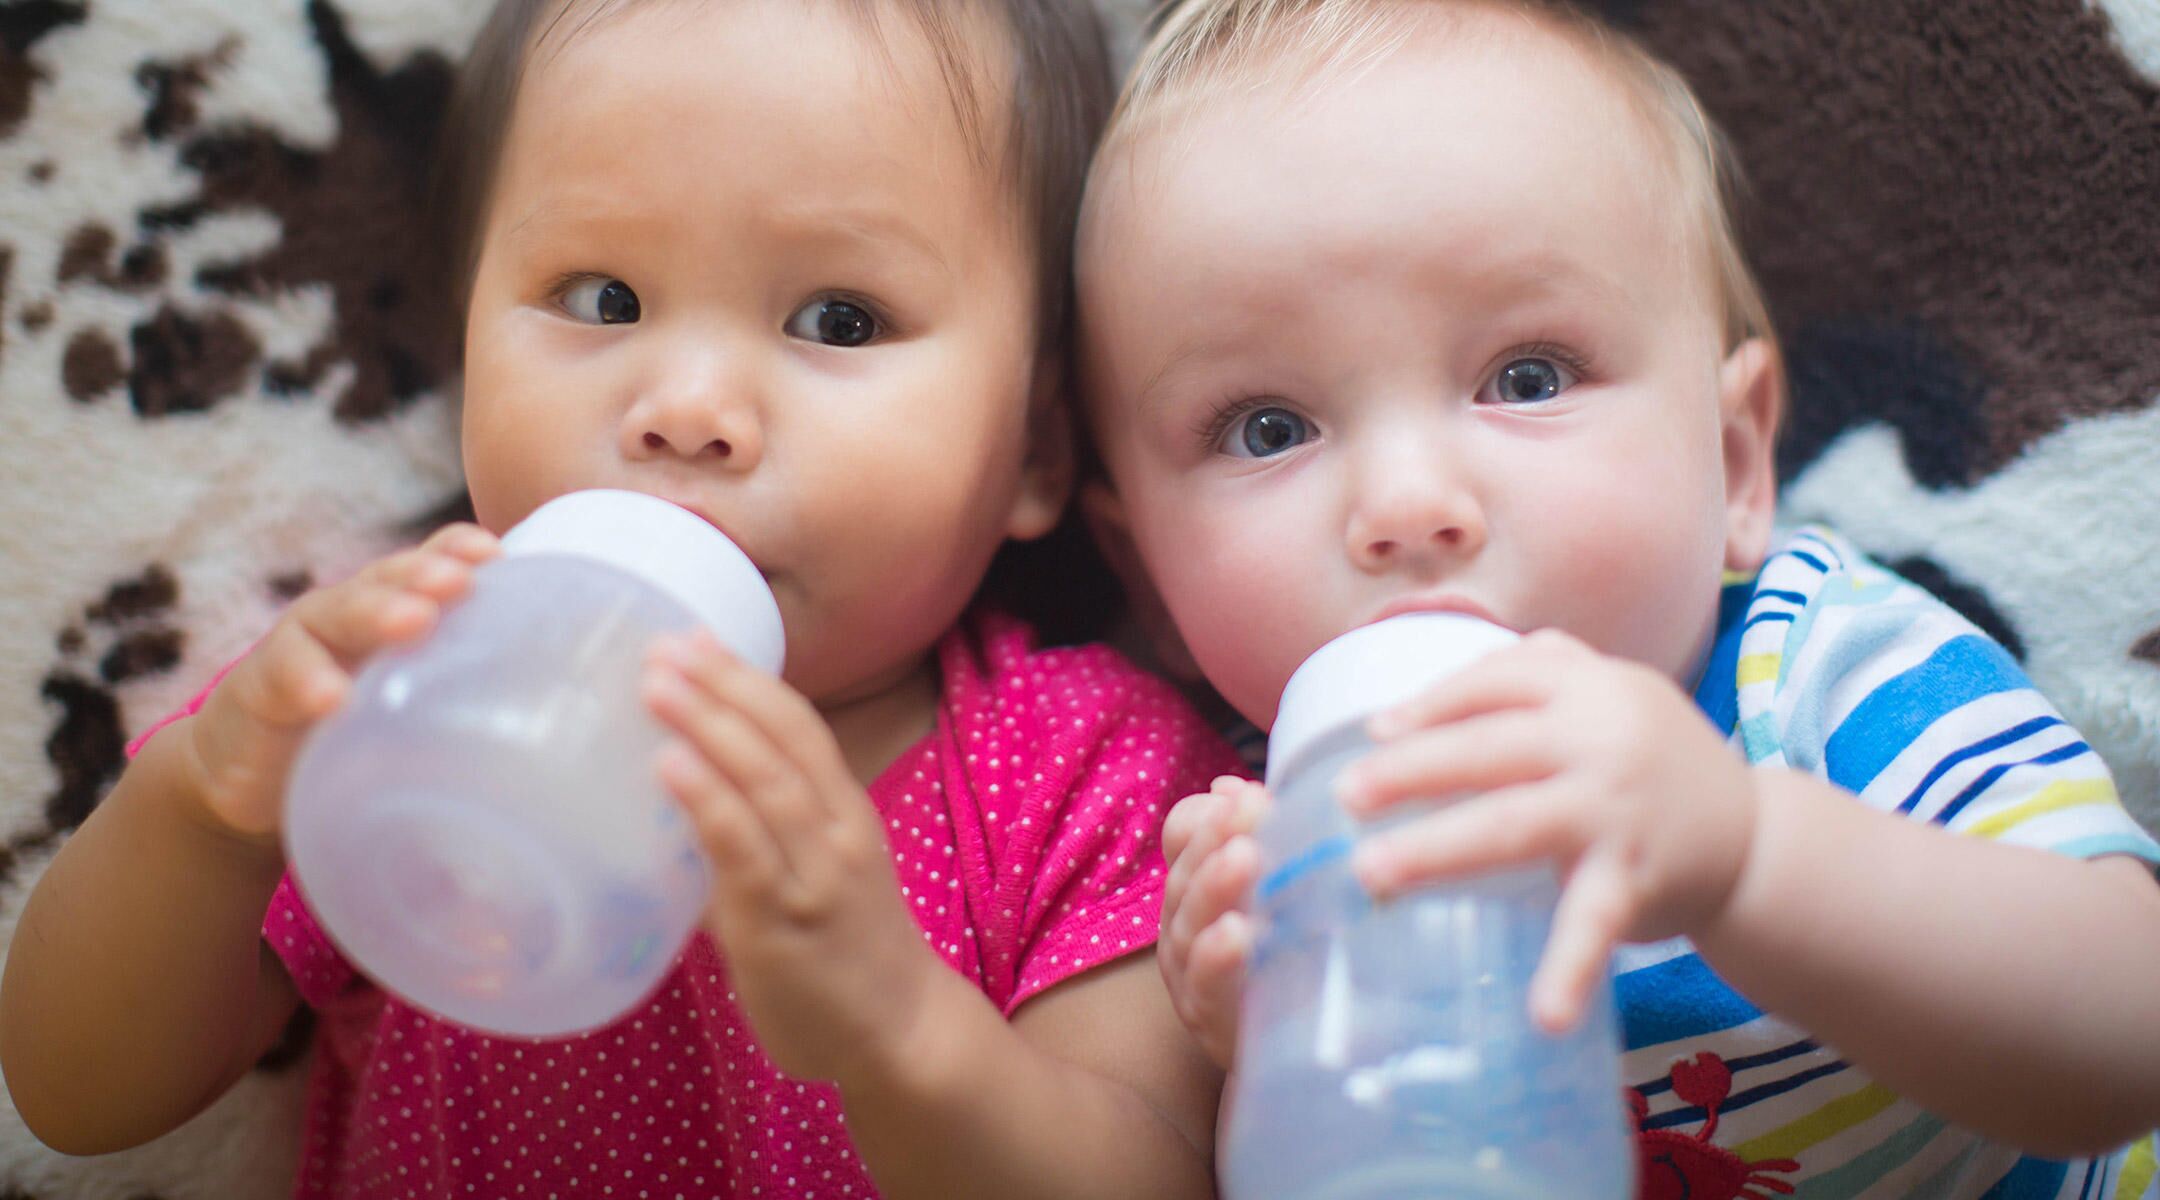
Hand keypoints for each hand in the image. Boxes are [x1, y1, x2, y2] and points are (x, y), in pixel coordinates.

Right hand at [180, 523, 498, 842]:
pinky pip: (282, 678)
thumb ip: (466, 698)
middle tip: (461, 580)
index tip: (497, 555)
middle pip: (387, 581)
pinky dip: (307, 682)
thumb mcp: (412, 708)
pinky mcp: (259, 690)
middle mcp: (349, 617)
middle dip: (425, 574)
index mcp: (393, 613)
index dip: (457, 552)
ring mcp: (301, 647)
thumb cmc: (352, 729)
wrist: (250, 770)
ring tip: (413, 619)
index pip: (428, 567)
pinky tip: (330, 696)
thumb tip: (559, 719)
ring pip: (336, 615)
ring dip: (375, 613)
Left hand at [642, 631, 942, 1083]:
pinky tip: (670, 768)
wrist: (901, 1033)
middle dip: (722, 685)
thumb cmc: (847, 952)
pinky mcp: (785, 924)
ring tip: (657, 686)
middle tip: (661, 645)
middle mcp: (838, 832)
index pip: (799, 725)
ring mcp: (815, 877)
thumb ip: (761, 836)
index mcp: (846, 812)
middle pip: (782, 738)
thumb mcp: (819, 873)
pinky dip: (708, 801)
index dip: (747, 677)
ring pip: (766, 782)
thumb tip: (676, 801)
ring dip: (709, 726)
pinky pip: (744, 851)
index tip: (694, 636)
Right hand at [1157, 777, 1267, 1069]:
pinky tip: (1239, 933)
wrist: (1294, 1050)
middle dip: (1216, 836)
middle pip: (1185, 869)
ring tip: (1245, 857)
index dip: (1211, 814)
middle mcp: (1181, 922)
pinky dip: (1217, 955)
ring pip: (1187, 920)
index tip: (1251, 795)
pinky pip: (1204, 981)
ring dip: (1215, 885)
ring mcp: (1187, 971)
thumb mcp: (1284, 892)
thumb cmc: (1287, 957)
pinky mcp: (1207, 1017)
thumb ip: (1267, 839)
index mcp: (1196, 883)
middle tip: (1251, 808)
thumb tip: (1237, 786)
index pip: (1183, 834)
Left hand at [1339, 629, 1759, 1033]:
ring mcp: (1616, 809)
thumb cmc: (1651, 760)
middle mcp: (1601, 738)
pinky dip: (1568, 970)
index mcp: (1586, 685)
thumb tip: (1402, 713)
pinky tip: (1540, 1014)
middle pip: (1487, 747)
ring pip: (1512, 823)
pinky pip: (1591, 923)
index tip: (1373, 734)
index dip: (1430, 706)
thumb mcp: (1607, 693)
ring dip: (1436, 849)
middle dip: (1409, 772)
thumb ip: (1530, 677)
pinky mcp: (1636, 877)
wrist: (1755, 835)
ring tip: (1372, 873)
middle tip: (1344, 797)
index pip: (1494, 681)